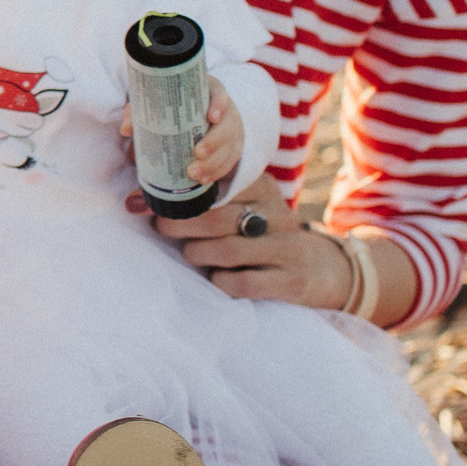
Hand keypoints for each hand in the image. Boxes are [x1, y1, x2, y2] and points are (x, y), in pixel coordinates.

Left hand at [116, 83, 238, 186]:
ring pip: (230, 146)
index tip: (212, 116)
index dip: (219, 104)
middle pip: (227, 125)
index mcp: (208, 92)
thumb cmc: (174, 104)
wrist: (198, 110)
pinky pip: (230, 160)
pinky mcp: (233, 146)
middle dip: (214, 141)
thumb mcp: (159, 102)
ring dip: (215, 163)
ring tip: (195, 175)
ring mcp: (232, 129)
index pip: (219, 94)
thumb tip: (125, 129)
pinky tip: (204, 180)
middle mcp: (224, 110)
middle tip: (197, 154)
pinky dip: (218, 171)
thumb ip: (140, 111)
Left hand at [125, 173, 419, 324]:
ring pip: (228, 249)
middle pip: (216, 216)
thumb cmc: (267, 237)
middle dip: (179, 223)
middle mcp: (277, 215)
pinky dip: (221, 282)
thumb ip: (208, 200)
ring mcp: (287, 248)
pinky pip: (244, 282)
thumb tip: (138, 198)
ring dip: (197, 253)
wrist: (328, 271)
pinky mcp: (292, 281)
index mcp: (263, 189)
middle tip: (160, 228)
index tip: (143, 199)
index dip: (177, 191)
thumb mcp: (248, 209)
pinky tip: (216, 280)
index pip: (217, 182)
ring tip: (190, 254)